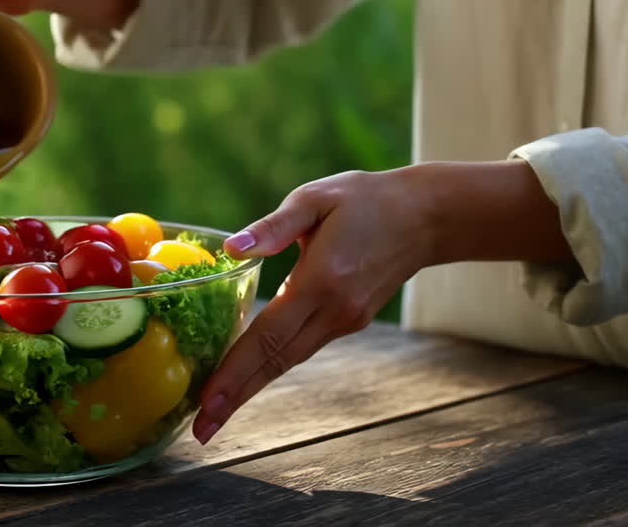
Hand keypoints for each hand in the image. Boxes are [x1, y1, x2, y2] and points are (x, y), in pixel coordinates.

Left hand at [191, 161, 572, 444]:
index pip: (269, 338)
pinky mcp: (348, 320)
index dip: (235, 373)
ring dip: (250, 385)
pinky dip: (270, 365)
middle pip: (277, 363)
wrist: (426, 217)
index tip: (207, 403)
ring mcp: (345, 321)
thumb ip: (273, 226)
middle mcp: (335, 311)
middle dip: (236, 397)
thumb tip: (233, 249)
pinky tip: (246, 374)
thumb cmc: (365, 200)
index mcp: (322, 281)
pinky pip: (301, 347)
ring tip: (214, 410)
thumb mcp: (316, 199)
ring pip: (289, 360)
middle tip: (201, 429)